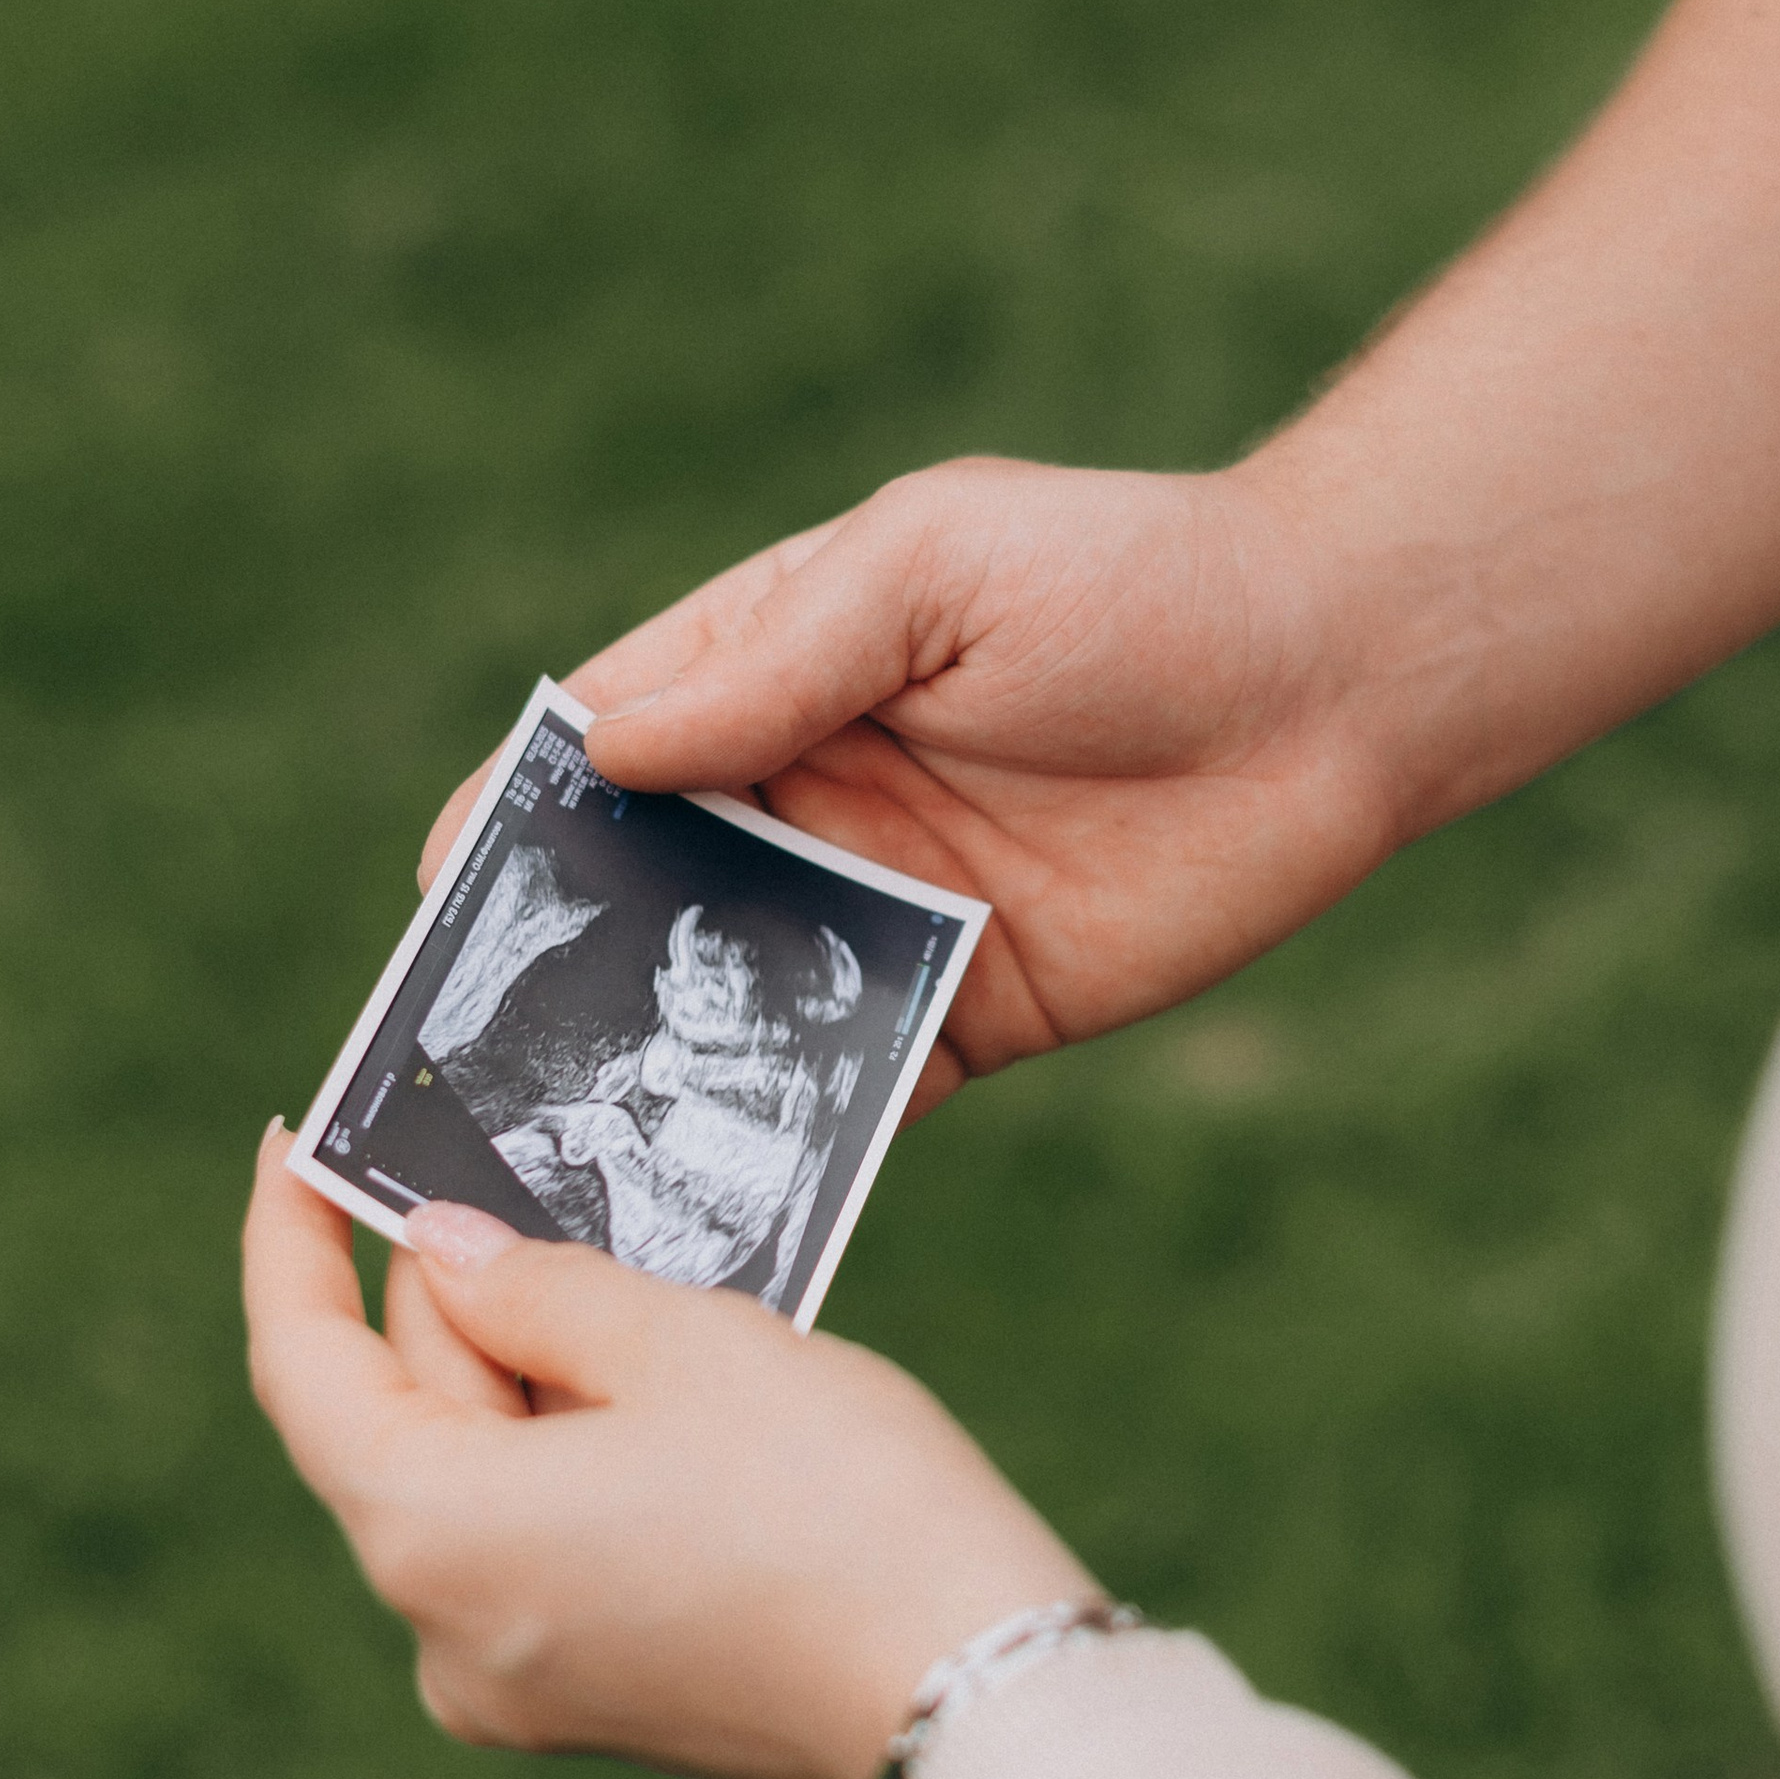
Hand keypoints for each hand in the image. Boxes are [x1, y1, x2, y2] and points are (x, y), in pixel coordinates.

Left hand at [241, 1131, 1093, 1778]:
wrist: (979, 1692)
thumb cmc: (838, 1505)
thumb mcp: (686, 1346)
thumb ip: (536, 1288)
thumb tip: (443, 1256)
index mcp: (434, 1536)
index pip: (304, 1366)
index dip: (286, 1242)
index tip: (298, 1142)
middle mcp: (442, 1631)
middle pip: (399, 1420)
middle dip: (451, 1295)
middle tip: (519, 1174)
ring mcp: (515, 1682)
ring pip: (476, 1479)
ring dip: (526, 1371)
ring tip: (626, 1279)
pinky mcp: (592, 1700)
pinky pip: (536, 1543)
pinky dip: (569, 1450)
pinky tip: (662, 1386)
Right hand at [417, 460, 1401, 1113]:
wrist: (1337, 680)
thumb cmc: (1133, 579)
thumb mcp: (932, 569)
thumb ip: (773, 658)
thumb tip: (598, 750)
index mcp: (767, 671)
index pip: (595, 755)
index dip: (509, 829)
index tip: (442, 912)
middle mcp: (801, 800)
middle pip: (633, 902)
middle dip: (550, 982)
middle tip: (460, 1083)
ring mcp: (880, 917)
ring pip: (723, 1013)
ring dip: (645, 1083)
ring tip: (552, 1178)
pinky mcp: (971, 1015)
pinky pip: (851, 1094)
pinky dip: (784, 1147)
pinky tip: (713, 1209)